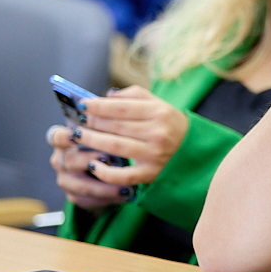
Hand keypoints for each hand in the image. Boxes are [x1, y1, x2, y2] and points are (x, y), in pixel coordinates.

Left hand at [46, 85, 189, 186]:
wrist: (194, 151)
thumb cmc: (170, 124)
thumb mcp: (159, 104)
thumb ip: (134, 96)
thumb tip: (106, 96)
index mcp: (159, 113)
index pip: (121, 107)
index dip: (98, 106)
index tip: (81, 104)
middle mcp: (158, 134)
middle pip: (115, 127)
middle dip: (91, 123)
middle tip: (76, 121)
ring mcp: (155, 156)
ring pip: (115, 147)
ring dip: (92, 142)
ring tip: (77, 136)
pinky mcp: (151, 175)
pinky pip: (123, 175)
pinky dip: (105, 172)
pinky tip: (93, 165)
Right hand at [47, 129, 127, 208]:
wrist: (105, 173)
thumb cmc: (105, 145)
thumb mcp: (103, 136)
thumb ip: (104, 133)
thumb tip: (118, 129)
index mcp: (63, 141)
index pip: (57, 137)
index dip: (64, 137)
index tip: (75, 135)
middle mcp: (60, 160)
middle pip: (69, 161)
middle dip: (89, 160)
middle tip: (109, 159)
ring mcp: (65, 179)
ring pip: (80, 185)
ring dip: (104, 187)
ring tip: (125, 187)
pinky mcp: (73, 196)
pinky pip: (87, 200)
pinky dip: (106, 199)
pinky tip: (122, 196)